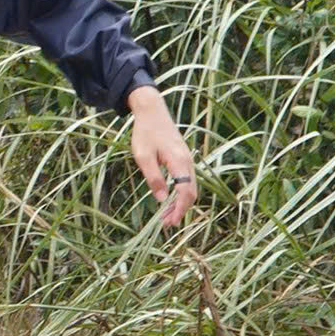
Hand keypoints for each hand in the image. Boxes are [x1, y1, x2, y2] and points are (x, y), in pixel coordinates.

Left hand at [126, 85, 195, 227]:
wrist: (152, 112)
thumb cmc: (145, 132)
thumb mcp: (143, 156)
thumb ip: (153, 178)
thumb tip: (162, 200)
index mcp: (178, 161)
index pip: (185, 192)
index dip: (179, 209)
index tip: (169, 222)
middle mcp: (187, 162)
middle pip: (191, 193)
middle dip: (180, 210)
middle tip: (166, 224)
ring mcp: (187, 160)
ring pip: (189, 187)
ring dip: (180, 203)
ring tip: (165, 216)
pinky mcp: (183, 159)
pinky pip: (186, 181)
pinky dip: (180, 193)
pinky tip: (169, 199)